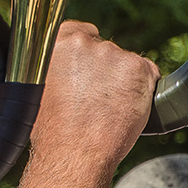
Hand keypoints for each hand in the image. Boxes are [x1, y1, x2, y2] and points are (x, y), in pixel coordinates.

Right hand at [31, 21, 158, 167]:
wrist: (74, 155)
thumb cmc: (53, 132)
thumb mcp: (38, 90)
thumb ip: (54, 68)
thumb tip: (64, 68)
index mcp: (56, 43)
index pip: (81, 33)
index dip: (86, 55)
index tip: (86, 73)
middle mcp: (85, 42)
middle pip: (105, 49)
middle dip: (105, 71)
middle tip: (96, 101)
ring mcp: (114, 54)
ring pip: (126, 64)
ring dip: (123, 82)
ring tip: (108, 112)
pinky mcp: (139, 68)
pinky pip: (148, 75)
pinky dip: (143, 91)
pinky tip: (126, 111)